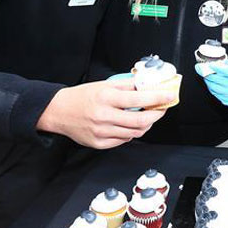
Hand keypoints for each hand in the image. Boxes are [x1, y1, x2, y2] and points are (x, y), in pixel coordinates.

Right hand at [36, 77, 173, 148]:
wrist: (58, 111)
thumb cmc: (81, 96)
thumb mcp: (104, 84)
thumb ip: (127, 85)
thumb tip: (148, 84)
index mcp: (106, 98)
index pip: (139, 98)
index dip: (158, 98)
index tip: (169, 96)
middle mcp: (104, 116)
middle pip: (141, 120)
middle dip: (157, 115)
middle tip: (161, 109)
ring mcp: (101, 132)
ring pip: (135, 132)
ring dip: (146, 124)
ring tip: (147, 116)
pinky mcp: (99, 143)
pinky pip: (123, 140)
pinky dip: (131, 132)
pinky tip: (130, 125)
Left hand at [195, 61, 227, 109]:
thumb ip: (227, 65)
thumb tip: (218, 56)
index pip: (224, 71)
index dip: (215, 67)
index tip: (209, 63)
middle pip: (214, 79)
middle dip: (204, 72)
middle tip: (199, 67)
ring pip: (212, 87)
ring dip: (206, 80)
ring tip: (204, 75)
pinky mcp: (225, 101)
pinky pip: (214, 93)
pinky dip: (211, 87)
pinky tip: (210, 83)